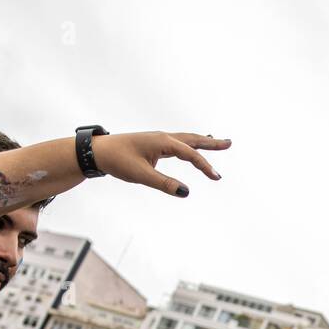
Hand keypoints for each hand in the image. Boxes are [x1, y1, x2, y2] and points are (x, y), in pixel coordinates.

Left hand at [92, 131, 230, 196]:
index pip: (189, 153)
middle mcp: (163, 137)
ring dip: (202, 142)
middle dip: (211, 144)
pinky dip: (190, 145)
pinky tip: (193, 147)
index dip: (204, 166)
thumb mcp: (141, 175)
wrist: (98, 151)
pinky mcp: (154, 144)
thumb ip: (164, 184)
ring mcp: (159, 139)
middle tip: (229, 143)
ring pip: (186, 139)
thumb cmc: (118, 161)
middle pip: (193, 139)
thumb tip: (186, 192)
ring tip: (218, 143)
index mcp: (162, 141)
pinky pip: (178, 143)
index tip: (216, 177)